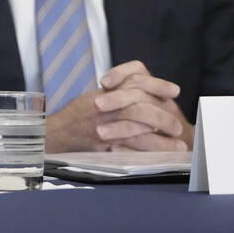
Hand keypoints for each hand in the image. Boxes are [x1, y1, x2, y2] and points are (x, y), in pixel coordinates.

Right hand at [44, 60, 189, 151]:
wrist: (55, 133)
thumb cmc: (77, 116)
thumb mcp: (96, 96)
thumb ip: (119, 92)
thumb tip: (149, 92)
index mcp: (105, 90)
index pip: (135, 79)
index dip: (157, 84)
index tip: (174, 91)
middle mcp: (104, 104)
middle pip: (139, 103)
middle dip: (163, 115)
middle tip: (178, 126)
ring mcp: (102, 123)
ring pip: (136, 125)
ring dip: (161, 136)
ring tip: (178, 144)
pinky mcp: (101, 142)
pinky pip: (129, 145)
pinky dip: (148, 150)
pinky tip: (163, 154)